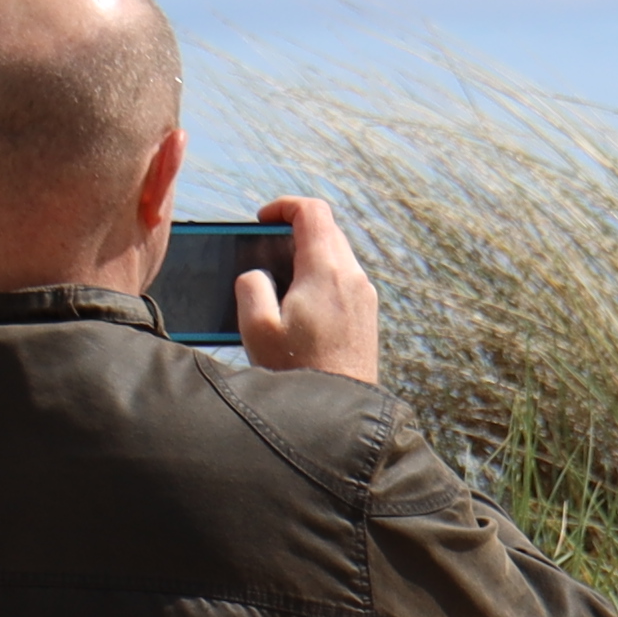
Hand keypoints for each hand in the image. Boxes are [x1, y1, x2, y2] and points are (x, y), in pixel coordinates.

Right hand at [232, 196, 387, 384]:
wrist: (337, 411)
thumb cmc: (296, 371)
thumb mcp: (256, 327)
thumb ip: (250, 286)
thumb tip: (257, 275)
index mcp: (327, 270)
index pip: (312, 212)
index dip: (283, 206)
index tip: (260, 220)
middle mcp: (353, 277)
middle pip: (326, 231)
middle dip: (294, 231)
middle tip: (263, 248)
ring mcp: (365, 297)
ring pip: (337, 255)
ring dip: (308, 255)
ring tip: (277, 277)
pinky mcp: (367, 316)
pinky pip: (344, 279)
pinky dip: (320, 276)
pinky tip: (298, 302)